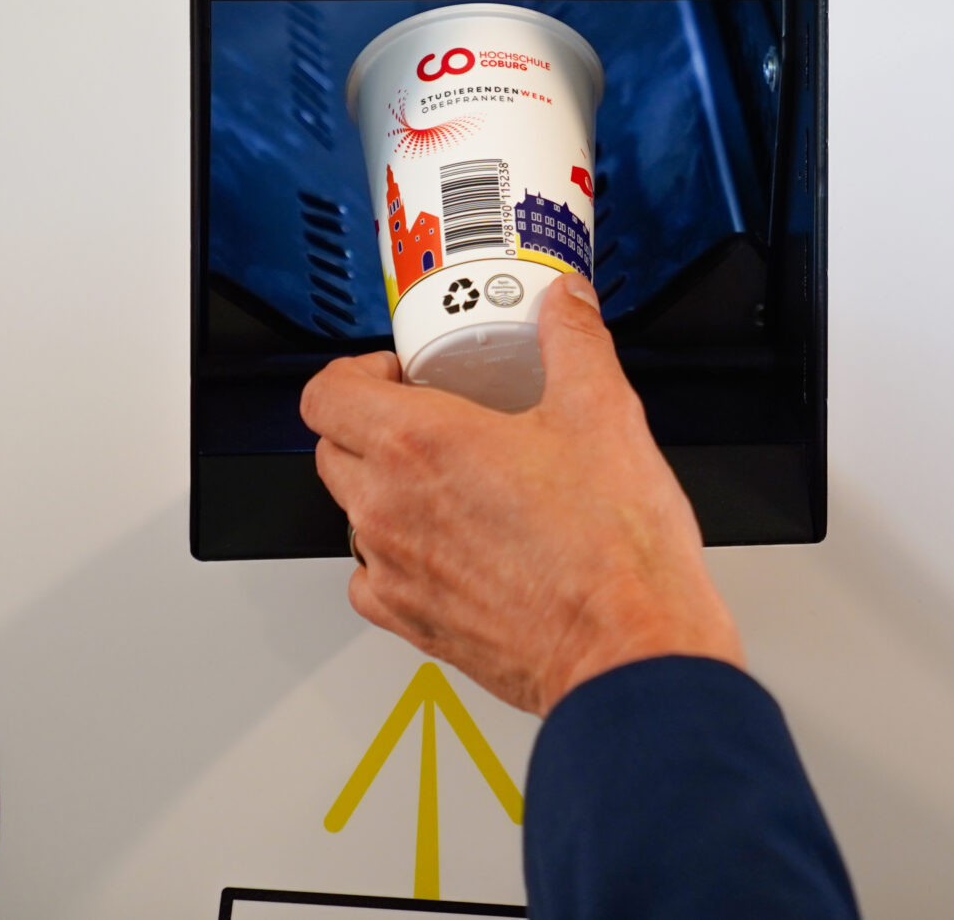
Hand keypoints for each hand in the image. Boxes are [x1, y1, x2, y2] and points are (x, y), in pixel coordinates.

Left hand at [301, 275, 743, 716]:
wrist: (628, 649)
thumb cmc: (612, 550)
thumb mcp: (604, 413)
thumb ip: (575, 341)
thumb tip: (564, 304)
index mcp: (421, 446)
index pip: (326, 394)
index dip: (356, 372)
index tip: (400, 372)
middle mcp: (391, 509)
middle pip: (331, 449)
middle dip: (370, 423)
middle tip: (431, 416)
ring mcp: (396, 573)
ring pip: (352, 515)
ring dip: (385, 490)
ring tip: (452, 482)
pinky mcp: (414, 625)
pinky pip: (374, 579)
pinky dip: (397, 557)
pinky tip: (451, 547)